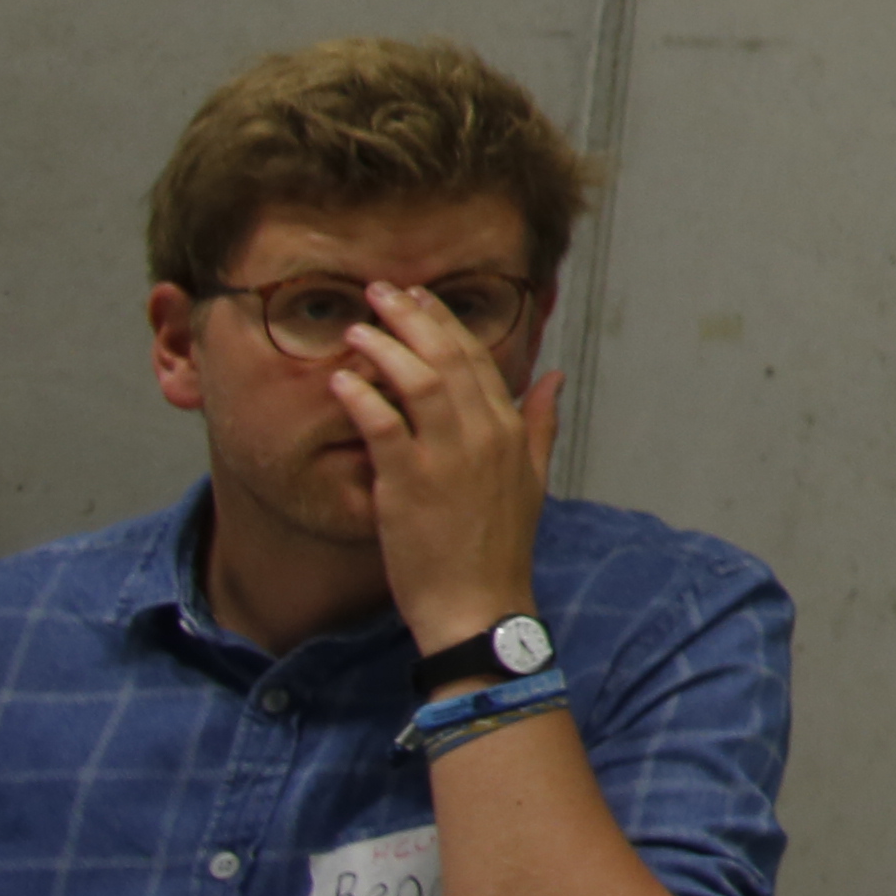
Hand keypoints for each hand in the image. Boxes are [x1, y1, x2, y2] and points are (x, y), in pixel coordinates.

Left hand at [333, 282, 557, 656]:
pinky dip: (363, 399)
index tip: (418, 298)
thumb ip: (540, 422)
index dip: (446, 323)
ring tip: (358, 328)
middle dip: (414, 318)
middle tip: (382, 291)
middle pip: (448, 358)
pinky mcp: (410, 484)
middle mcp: (483, 434)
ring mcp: (448, 457)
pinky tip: (343, 380)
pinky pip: (384, 428)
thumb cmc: (499, 546)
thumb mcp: (532, 478)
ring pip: (420, 382)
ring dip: (387, 348)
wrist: (479, 603)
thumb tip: (553, 376)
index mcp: (509, 430)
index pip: (479, 359)